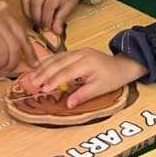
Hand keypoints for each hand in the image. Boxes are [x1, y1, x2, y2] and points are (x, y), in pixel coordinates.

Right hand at [0, 0, 36, 72]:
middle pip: (14, 49)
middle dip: (12, 64)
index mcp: (8, 18)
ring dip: (0, 64)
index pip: (23, 38)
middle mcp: (0, 23)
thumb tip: (17, 52)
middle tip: (8, 69)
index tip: (34, 65)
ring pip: (1, 54)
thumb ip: (7, 30)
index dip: (31, 53)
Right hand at [20, 49, 146, 108]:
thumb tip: (68, 105)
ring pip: (58, 58)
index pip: (66, 72)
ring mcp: (79, 51)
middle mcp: (82, 54)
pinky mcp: (77, 52)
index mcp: (88, 63)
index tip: (43, 89)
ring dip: (44, 66)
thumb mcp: (99, 89)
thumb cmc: (112, 78)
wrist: (123, 65)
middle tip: (32, 82)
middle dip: (44, 73)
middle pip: (59, 63)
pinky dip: (49, 60)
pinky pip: (60, 55)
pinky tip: (39, 65)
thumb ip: (83, 95)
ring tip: (32, 75)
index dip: (53, 80)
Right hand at [23, 0, 82, 34]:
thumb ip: (61, 18)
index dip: (46, 20)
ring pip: (26, 0)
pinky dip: (26, 9)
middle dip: (37, 18)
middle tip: (42, 26)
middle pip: (35, 3)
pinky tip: (32, 15)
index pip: (48, 6)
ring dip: (29, 14)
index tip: (48, 28)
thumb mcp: (70, 6)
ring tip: (37, 21)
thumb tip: (56, 32)